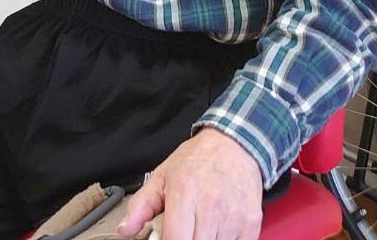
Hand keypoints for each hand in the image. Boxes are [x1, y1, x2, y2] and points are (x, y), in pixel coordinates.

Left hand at [118, 128, 263, 239]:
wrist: (235, 145)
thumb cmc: (197, 160)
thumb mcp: (162, 176)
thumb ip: (141, 205)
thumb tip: (125, 229)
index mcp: (184, 193)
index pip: (175, 239)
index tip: (167, 236)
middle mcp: (210, 206)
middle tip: (185, 229)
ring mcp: (233, 216)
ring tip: (201, 226)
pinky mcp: (251, 223)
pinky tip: (219, 229)